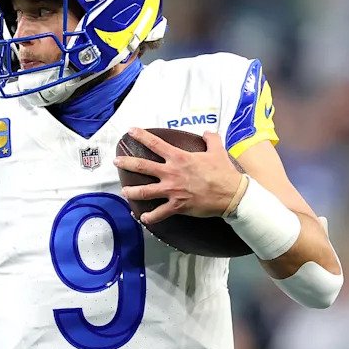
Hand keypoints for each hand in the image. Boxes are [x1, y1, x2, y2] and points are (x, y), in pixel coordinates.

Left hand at [116, 129, 243, 224]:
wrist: (232, 194)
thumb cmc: (224, 172)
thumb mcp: (218, 151)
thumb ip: (211, 139)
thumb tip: (207, 132)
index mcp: (179, 158)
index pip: (156, 144)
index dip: (141, 136)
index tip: (130, 131)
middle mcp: (171, 173)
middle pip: (142, 166)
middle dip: (127, 163)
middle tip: (116, 161)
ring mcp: (172, 190)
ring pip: (145, 192)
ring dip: (131, 191)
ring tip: (124, 191)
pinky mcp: (177, 206)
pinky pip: (159, 213)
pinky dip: (150, 217)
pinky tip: (142, 218)